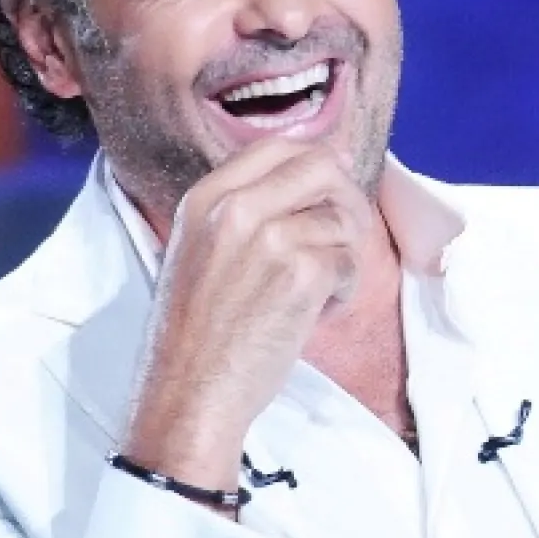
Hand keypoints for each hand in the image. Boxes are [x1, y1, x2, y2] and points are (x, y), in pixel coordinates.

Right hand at [120, 140, 372, 492]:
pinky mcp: (301, 275)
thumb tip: (326, 167)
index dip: (317, 159)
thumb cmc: (196, 332)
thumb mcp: (200, 249)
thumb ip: (245, 209)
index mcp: (204, 198)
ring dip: (346, 255)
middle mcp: (236, 208)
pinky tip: (317, 314)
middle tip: (344, 237)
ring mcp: (270, 239)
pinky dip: (343, 292)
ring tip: (320, 290)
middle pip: (322, 166)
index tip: (332, 186)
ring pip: (343, 219)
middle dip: (346, 198)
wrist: (189, 392)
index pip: (277, 146)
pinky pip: (348, 264)